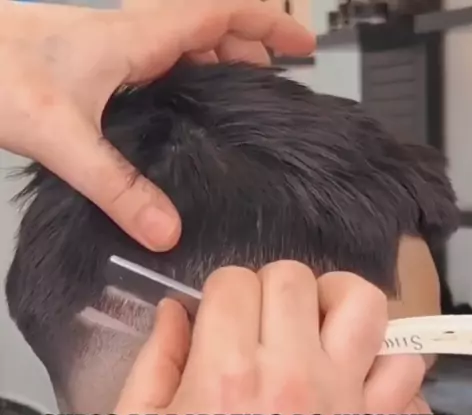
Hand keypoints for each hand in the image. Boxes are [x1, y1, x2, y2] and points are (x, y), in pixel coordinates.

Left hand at [0, 0, 312, 249]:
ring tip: (239, 93)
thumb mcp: (63, 139)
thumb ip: (117, 188)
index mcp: (134, 37)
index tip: (302, 45)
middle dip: (250, 45)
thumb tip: (166, 229)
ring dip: (216, 56)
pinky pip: (154, 55)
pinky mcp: (91, 61)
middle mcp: (127, 32)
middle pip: (207, 23)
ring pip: (180, 38)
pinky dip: (183, 70)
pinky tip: (177, 106)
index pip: (220, 11)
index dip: (267, 24)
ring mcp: (109, 43)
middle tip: (276, 82)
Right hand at [107, 264, 423, 414]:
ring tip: (316, 326)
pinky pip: (404, 366)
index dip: (218, 296)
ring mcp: (339, 398)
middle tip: (258, 327)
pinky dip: (385, 356)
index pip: (233, 281)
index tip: (215, 326)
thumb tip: (176, 311)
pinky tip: (355, 370)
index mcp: (224, 369)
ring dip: (336, 299)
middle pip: (293, 277)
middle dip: (268, 291)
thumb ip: (152, 358)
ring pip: (363, 301)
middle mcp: (289, 371)